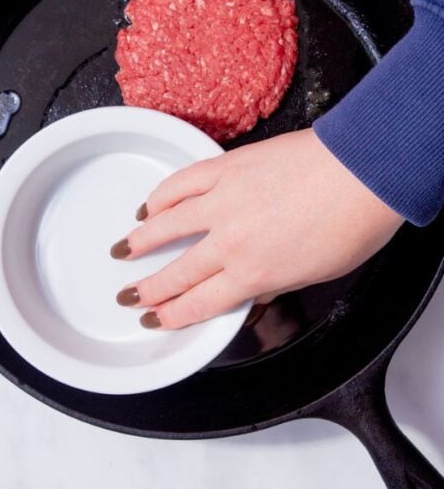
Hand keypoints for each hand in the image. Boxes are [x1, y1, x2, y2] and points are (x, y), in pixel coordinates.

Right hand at [110, 128, 403, 328]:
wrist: (364, 170)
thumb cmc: (352, 222)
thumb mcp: (313, 273)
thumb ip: (273, 284)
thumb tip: (250, 293)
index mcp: (254, 274)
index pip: (200, 304)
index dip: (172, 315)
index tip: (156, 319)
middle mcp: (231, 241)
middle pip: (177, 273)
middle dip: (148, 289)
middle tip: (128, 295)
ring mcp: (223, 202)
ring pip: (167, 227)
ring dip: (141, 241)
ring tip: (123, 250)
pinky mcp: (225, 169)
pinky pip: (181, 185)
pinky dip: (160, 197)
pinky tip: (149, 205)